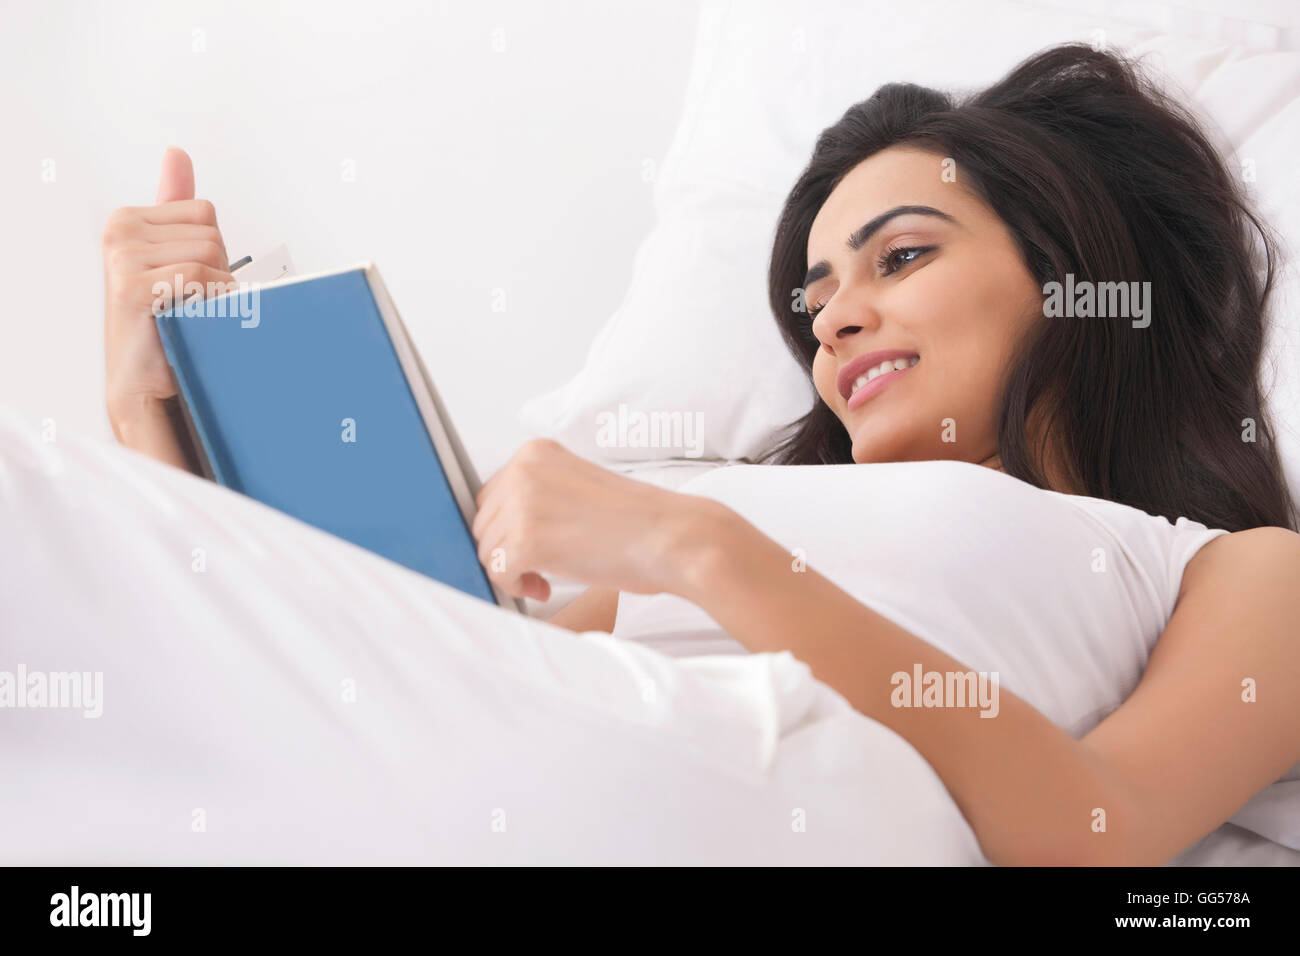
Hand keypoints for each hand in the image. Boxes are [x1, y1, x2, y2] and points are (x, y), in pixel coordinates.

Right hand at [102, 147, 232, 454]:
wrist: (147, 382)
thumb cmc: (166, 321)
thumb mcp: (173, 255)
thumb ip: (176, 205)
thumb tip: (177, 153)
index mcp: (128, 219)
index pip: (206, 213)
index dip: (214, 252)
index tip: (187, 281)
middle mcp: (119, 232)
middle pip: (212, 233)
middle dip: (217, 271)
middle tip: (188, 303)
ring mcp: (122, 259)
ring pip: (212, 256)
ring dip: (215, 291)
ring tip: (187, 313)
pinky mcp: (133, 287)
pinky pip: (201, 278)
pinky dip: (211, 302)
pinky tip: (189, 319)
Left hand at [471, 439, 724, 601]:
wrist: (672, 537)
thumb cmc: (637, 522)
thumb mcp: (576, 489)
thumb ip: (538, 497)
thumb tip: (499, 528)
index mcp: (535, 452)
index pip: (492, 494)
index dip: (509, 526)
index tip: (533, 543)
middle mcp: (523, 470)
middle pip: (483, 521)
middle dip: (507, 548)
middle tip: (541, 566)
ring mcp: (522, 503)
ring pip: (486, 548)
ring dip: (513, 570)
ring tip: (547, 577)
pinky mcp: (526, 539)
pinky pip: (497, 572)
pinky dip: (516, 586)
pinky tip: (546, 587)